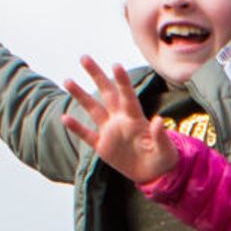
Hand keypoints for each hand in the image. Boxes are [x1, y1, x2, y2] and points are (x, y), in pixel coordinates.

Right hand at [64, 56, 181, 183]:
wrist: (154, 174)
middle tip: (84, 57)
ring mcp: (110, 131)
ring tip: (68, 80)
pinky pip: (87, 134)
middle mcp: (120, 120)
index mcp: (136, 118)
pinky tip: (64, 117)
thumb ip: (160, 135)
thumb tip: (158, 120)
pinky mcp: (102, 146)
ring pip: (92, 109)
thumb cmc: (163, 157)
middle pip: (106, 93)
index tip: (116, 65)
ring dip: (80, 95)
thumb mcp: (165, 149)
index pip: (127, 96)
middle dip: (96, 75)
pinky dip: (76, 128)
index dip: (122, 81)